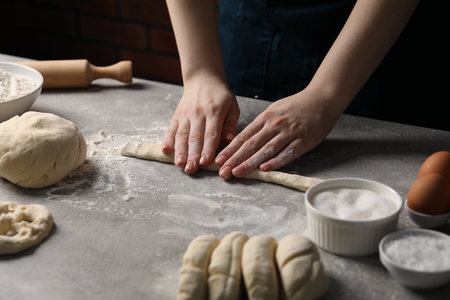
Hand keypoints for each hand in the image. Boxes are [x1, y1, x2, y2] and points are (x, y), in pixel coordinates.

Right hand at [162, 76, 239, 173]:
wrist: (202, 79)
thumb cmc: (220, 95)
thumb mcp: (232, 106)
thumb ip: (230, 123)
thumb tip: (229, 139)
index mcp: (214, 111)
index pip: (211, 133)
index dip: (208, 148)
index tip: (205, 161)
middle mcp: (198, 113)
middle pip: (195, 137)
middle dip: (192, 155)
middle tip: (191, 169)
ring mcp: (186, 115)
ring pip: (182, 135)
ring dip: (180, 151)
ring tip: (179, 164)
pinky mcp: (177, 116)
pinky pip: (171, 128)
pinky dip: (167, 139)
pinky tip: (165, 150)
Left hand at [215, 88, 339, 178]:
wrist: (322, 99)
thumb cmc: (297, 106)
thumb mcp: (275, 110)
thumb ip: (261, 125)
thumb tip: (245, 140)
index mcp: (266, 117)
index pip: (244, 136)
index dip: (230, 149)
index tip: (219, 160)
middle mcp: (275, 125)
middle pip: (251, 145)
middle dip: (235, 159)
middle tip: (223, 171)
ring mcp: (289, 133)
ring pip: (266, 151)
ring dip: (250, 163)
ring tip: (238, 173)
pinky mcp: (304, 141)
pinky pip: (287, 153)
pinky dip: (276, 162)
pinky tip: (264, 169)